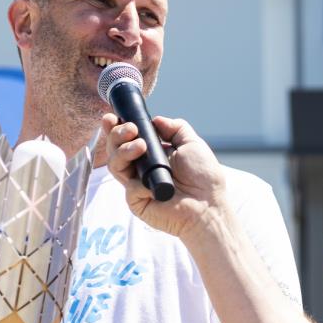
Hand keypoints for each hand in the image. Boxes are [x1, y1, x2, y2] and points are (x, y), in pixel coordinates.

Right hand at [102, 114, 227, 240]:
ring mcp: (136, 185)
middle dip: (116, 135)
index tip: (114, 117)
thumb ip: (176, 128)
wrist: (208, 205)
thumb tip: (157, 120)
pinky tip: (152, 183)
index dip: (116, 128)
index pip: (127, 138)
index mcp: (152, 154)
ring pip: (115, 165)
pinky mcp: (136, 202)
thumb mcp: (192, 144)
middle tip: (130, 129)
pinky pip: (129, 188)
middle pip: (115, 149)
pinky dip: (138, 183)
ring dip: (123, 151)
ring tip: (140, 146)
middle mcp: (141, 168)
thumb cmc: (203, 178)